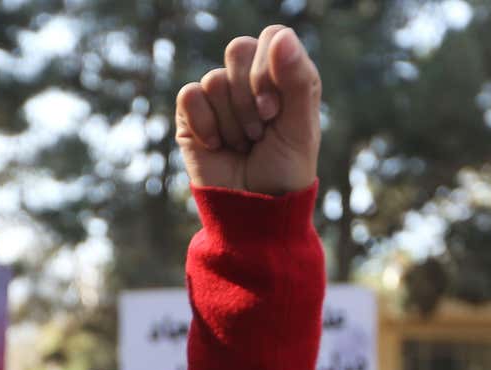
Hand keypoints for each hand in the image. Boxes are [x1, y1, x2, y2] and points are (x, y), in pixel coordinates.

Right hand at [175, 26, 320, 195]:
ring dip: (232, 122)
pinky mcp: (191, 115)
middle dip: (249, 97)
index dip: (269, 71)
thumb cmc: (284, 171)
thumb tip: (280, 37)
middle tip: (259, 131)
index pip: (271, 38)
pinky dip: (205, 124)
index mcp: (282, 76)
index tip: (274, 112)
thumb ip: (298, 80)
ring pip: (215, 79)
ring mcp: (219, 97)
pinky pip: (190, 96)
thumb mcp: (301, 128)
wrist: (252, 212)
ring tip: (242, 145)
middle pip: (238, 49)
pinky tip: (216, 146)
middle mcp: (249, 81)